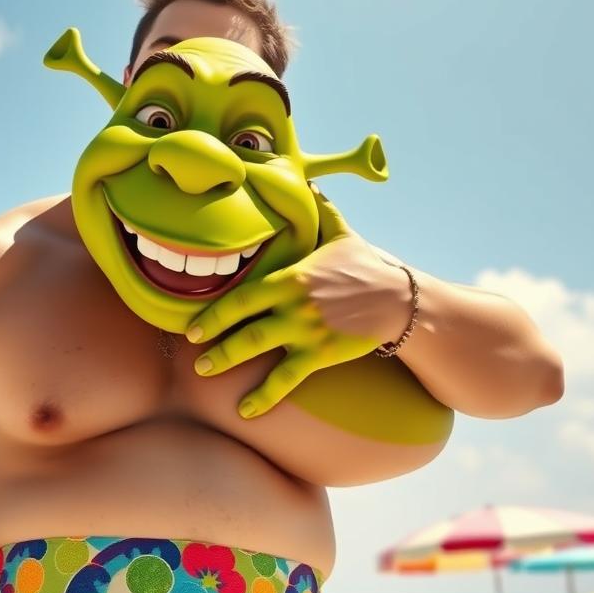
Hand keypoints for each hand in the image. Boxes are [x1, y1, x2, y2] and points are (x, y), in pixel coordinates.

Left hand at [186, 186, 412, 418]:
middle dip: (214, 337)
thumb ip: (320, 211)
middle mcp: (293, 305)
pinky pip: (287, 378)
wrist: (401, 299)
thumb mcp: (341, 233)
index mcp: (291, 276)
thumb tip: (309, 182)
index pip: (243, 294)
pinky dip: (264, 396)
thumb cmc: (367, 266)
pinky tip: (245, 410)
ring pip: (258, 348)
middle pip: (243, 323)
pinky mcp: (322, 354)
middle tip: (192, 350)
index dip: (214, 310)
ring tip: (205, 371)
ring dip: (227, 360)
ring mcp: (307, 331)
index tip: (192, 323)